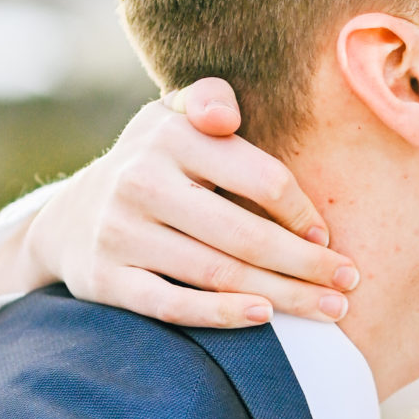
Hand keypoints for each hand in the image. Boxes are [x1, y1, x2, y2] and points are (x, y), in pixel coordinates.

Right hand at [0, 79, 359, 328]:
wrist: (69, 220)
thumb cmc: (153, 167)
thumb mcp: (172, 119)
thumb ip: (208, 100)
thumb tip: (224, 116)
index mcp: (170, 136)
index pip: (258, 176)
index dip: (301, 211)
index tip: (328, 237)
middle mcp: (141, 182)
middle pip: (244, 234)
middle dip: (306, 265)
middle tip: (349, 284)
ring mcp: (121, 234)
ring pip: (217, 274)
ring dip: (282, 296)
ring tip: (329, 309)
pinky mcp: (108, 280)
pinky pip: (175, 305)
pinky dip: (222, 314)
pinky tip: (264, 317)